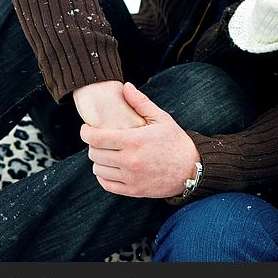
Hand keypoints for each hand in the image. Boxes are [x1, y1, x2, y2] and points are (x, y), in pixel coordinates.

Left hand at [79, 82, 200, 197]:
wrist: (191, 168)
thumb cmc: (175, 141)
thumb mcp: (161, 118)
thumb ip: (140, 102)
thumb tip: (126, 86)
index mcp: (134, 141)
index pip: (96, 138)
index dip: (85, 132)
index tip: (87, 128)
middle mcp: (129, 161)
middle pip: (94, 153)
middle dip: (93, 144)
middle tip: (100, 139)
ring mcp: (130, 177)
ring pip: (98, 169)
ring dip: (98, 160)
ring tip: (106, 152)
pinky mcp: (133, 190)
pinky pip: (106, 184)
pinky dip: (103, 175)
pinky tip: (110, 167)